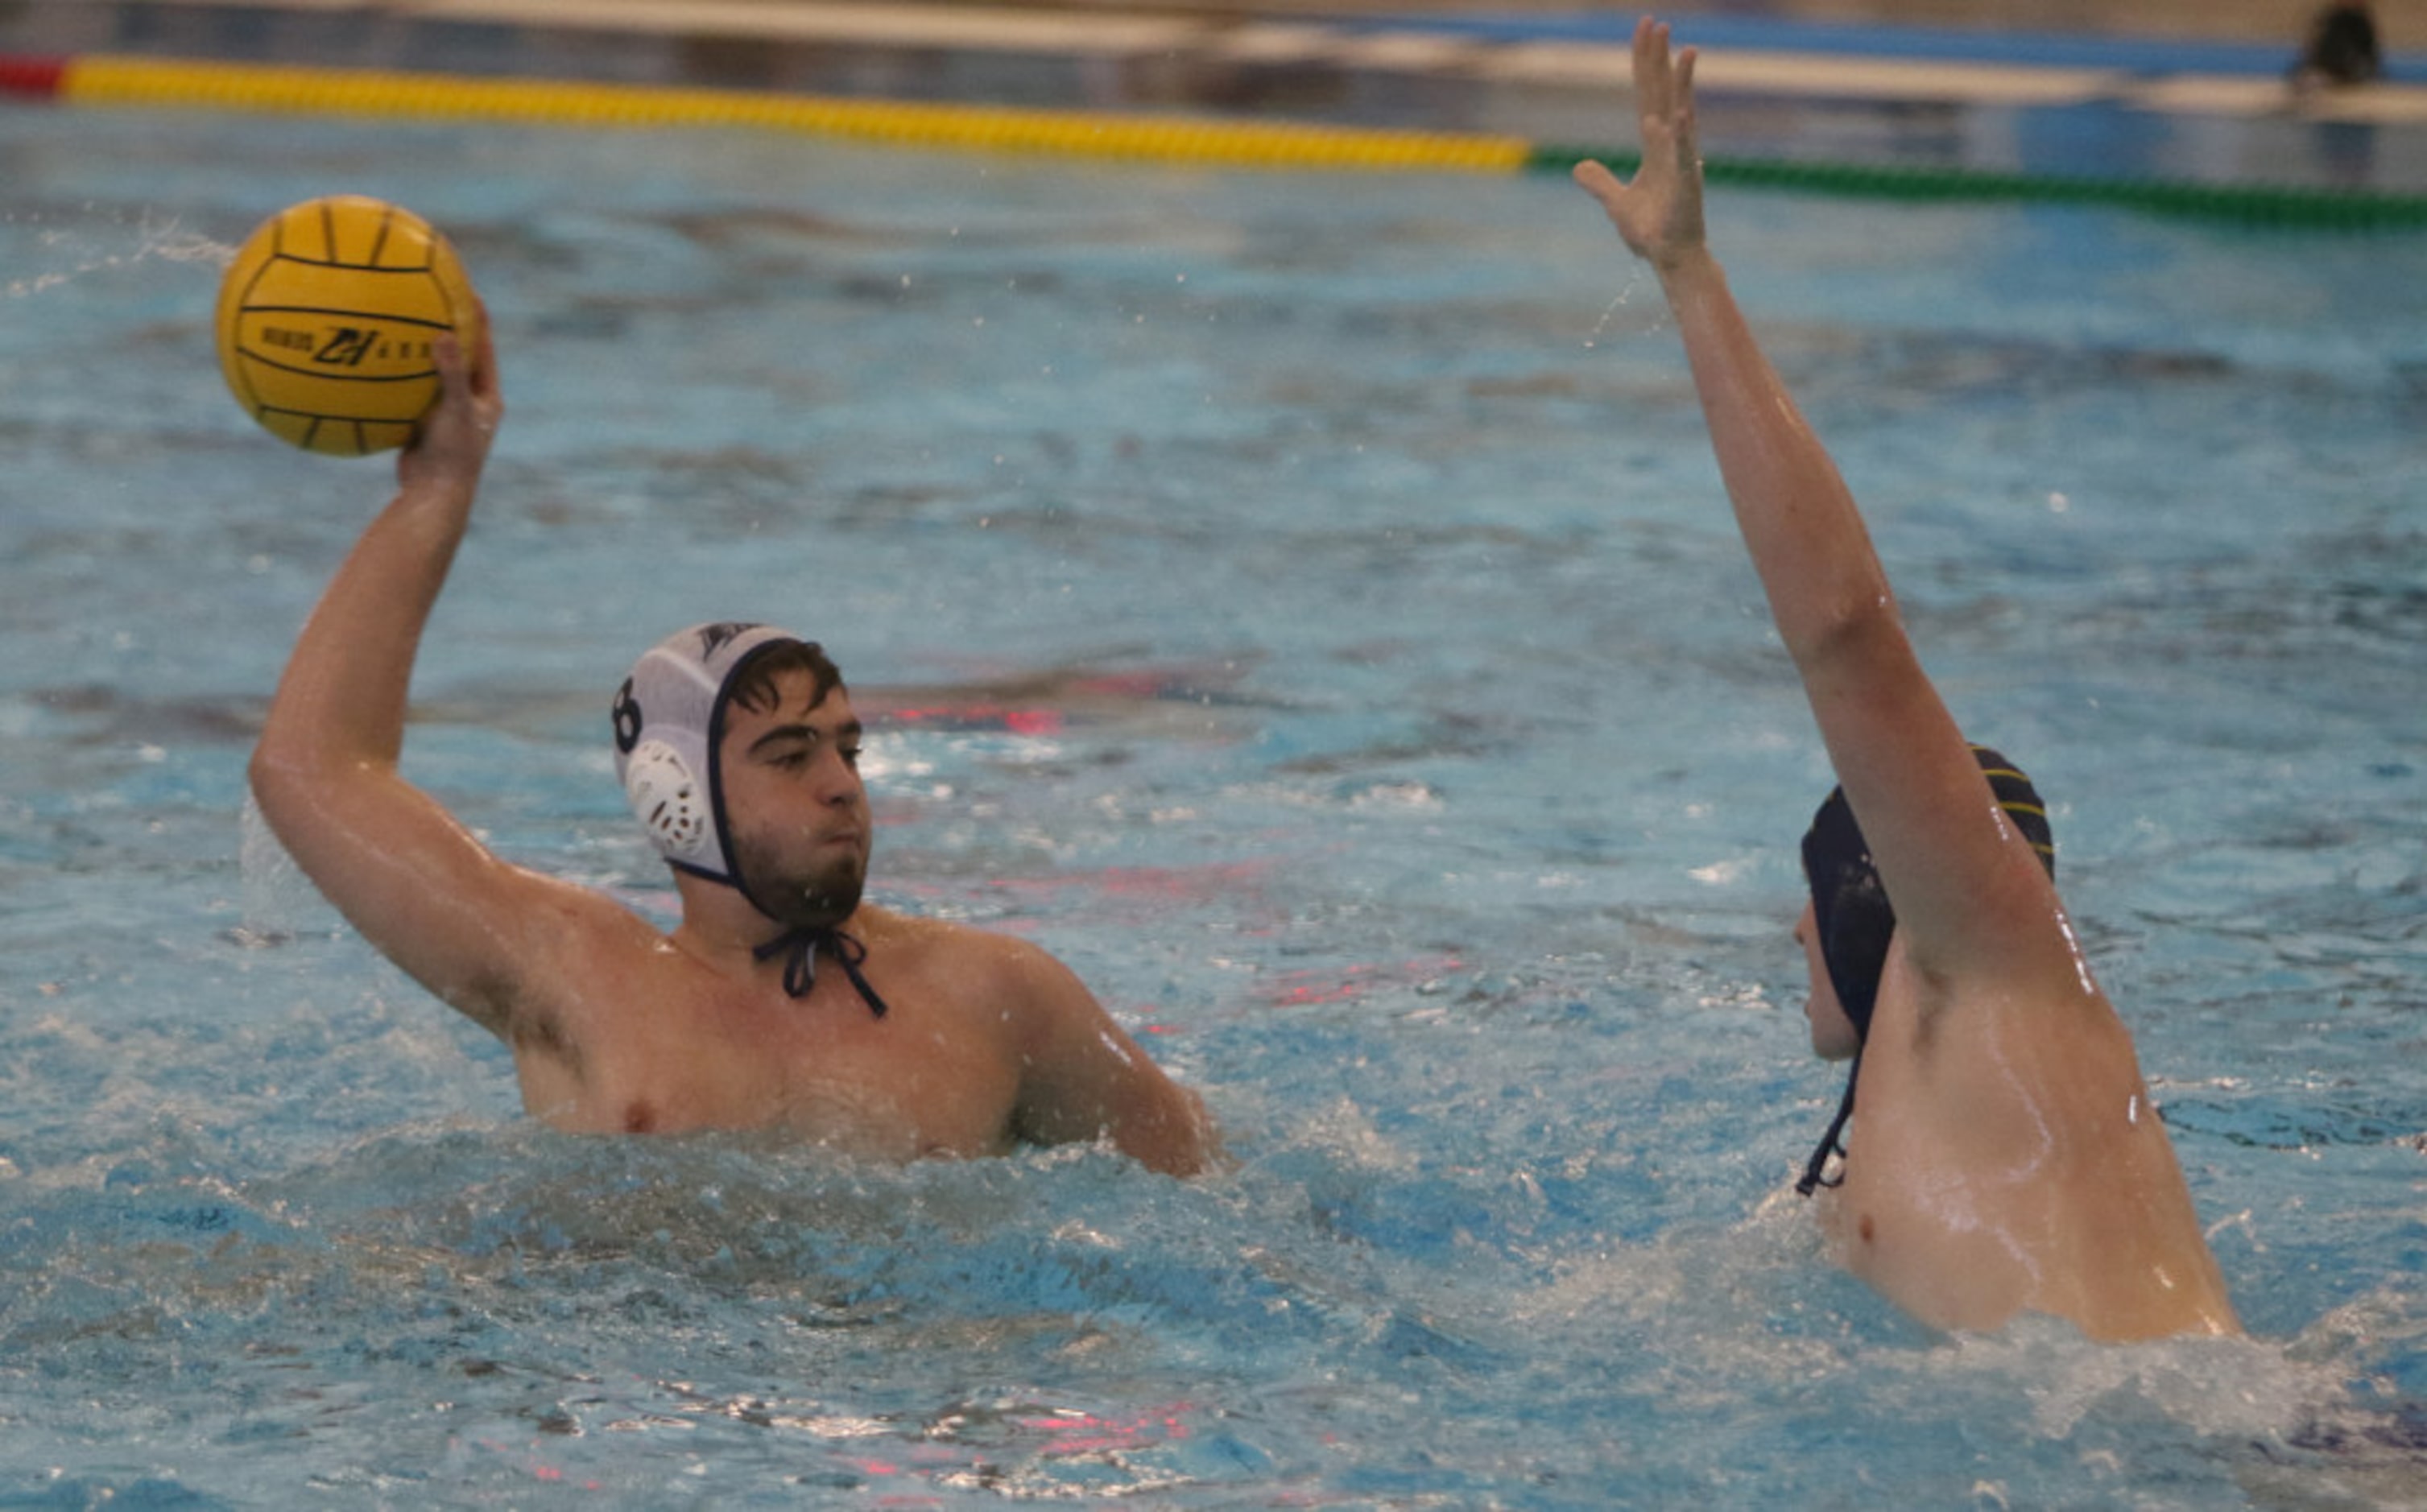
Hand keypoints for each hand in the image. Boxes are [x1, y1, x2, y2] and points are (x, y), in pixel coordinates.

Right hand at [399, 297, 502, 498]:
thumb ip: (450, 373)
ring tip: (392, 319)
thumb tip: (443, 333)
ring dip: (412, 351)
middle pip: (456, 354)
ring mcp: (443, 414)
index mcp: (486, 397)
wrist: (433, 497)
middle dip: (443, 325)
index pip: (484, 345)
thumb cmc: (451, 456)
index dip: (476, 314)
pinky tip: (365, 360)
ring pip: (427, 374)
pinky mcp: (420, 425)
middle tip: (425, 293)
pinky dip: (388, 377)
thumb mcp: (453, 410)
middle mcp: (468, 403)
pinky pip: (402, 393)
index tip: (464, 284)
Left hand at [1572, 17, 1705, 271]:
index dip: (1643, 63)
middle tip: (1657, 23)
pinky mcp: (1687, 185)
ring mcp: (1682, 162)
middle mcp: (1671, 145)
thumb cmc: (1652, 232)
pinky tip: (1679, 115)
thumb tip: (1579, 167)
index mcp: (1655, 145)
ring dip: (1682, 85)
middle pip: (1662, 93)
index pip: (1647, 94)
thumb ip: (1598, 182)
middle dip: (1658, 58)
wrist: (1671, 259)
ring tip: (1684, 51)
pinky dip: (1681, 137)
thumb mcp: (1616, 204)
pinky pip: (1684, 157)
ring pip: (1681, 115)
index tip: (1644, 30)